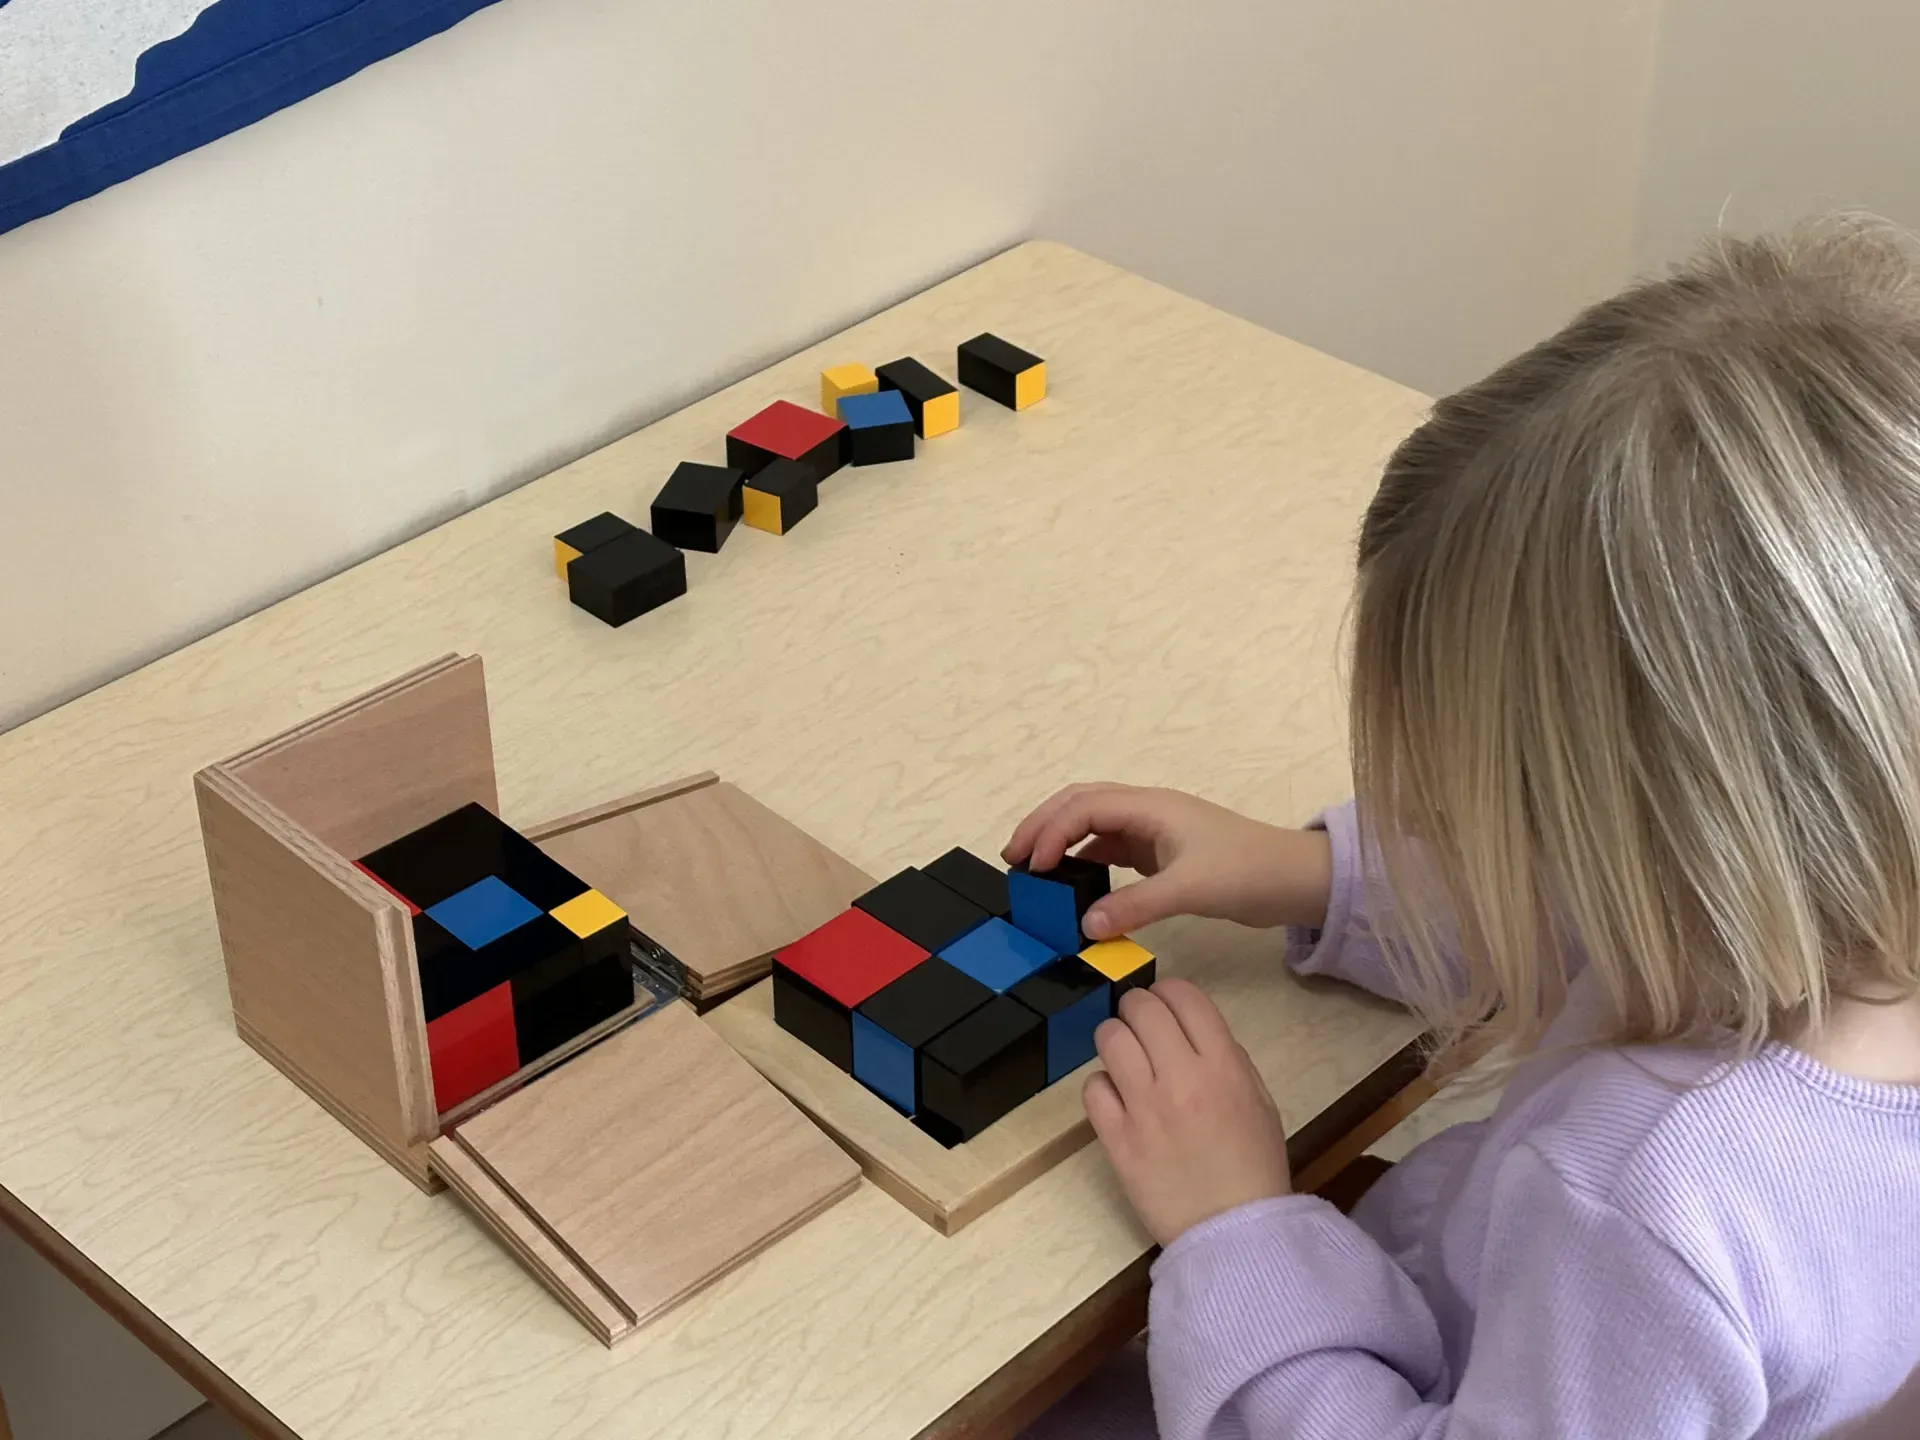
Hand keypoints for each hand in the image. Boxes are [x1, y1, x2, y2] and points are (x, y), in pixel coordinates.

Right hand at [1001, 782, 1331, 938]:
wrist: (1293, 879)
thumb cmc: (1247, 872)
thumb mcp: (1190, 888)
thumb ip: (1136, 906)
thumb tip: (1085, 926)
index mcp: (1150, 806)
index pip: (1084, 808)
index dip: (1050, 831)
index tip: (1030, 865)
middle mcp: (1147, 810)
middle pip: (1080, 804)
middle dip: (1043, 825)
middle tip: (1012, 857)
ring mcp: (1153, 831)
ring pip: (1093, 825)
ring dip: (1062, 841)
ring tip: (1034, 869)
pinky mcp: (1161, 853)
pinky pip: (1111, 849)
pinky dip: (1086, 861)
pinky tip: (1075, 884)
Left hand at [1085, 979, 1292, 1245]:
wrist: (1235, 1233)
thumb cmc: (1253, 1167)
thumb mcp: (1261, 1102)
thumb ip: (1230, 1059)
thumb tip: (1192, 1033)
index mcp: (1223, 1066)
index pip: (1184, 996)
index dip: (1170, 992)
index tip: (1166, 1005)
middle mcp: (1181, 1077)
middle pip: (1141, 1008)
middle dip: (1138, 1009)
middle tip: (1141, 1027)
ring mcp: (1144, 1107)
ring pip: (1110, 1038)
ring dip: (1116, 1040)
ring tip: (1126, 1060)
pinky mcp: (1116, 1138)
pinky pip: (1093, 1088)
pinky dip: (1103, 1087)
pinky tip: (1118, 1100)